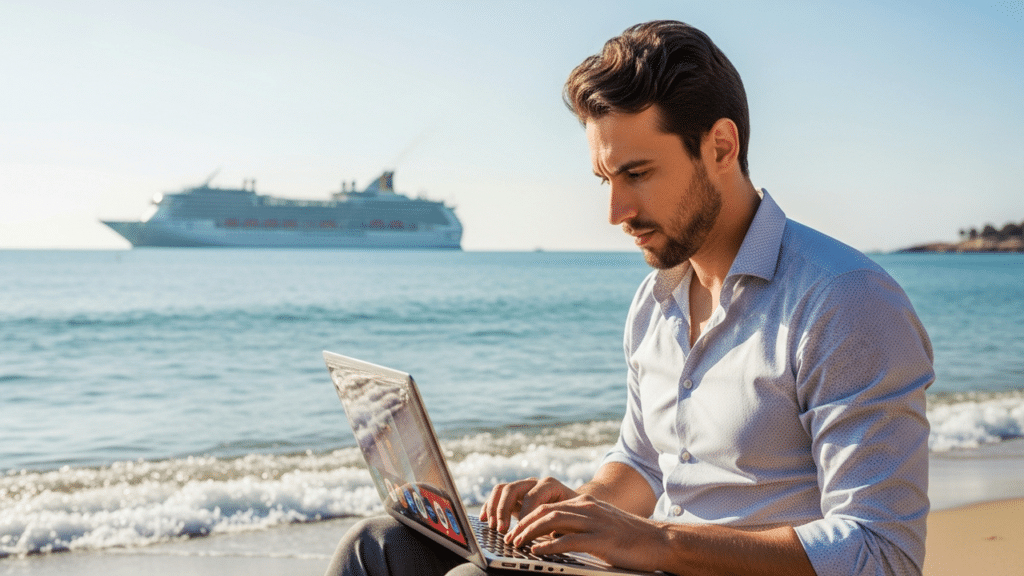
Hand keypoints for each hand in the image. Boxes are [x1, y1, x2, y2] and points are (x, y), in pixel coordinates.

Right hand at [479, 476, 579, 533]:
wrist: (573, 506)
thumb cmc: (572, 514)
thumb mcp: (567, 518)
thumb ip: (554, 523)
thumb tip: (542, 535)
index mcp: (550, 485)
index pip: (532, 497)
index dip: (525, 515)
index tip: (522, 532)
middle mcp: (534, 482)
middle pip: (512, 489)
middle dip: (504, 510)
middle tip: (502, 530)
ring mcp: (522, 486)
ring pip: (501, 489)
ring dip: (493, 508)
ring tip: (492, 526)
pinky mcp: (513, 495)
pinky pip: (496, 495)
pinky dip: (488, 506)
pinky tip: (483, 519)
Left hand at [504, 494, 668, 572]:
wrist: (659, 541)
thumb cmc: (629, 538)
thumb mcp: (600, 525)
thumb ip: (578, 526)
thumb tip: (551, 537)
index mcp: (586, 503)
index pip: (548, 505)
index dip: (528, 516)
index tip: (514, 528)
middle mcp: (588, 508)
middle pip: (546, 511)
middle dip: (523, 524)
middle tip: (509, 537)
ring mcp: (595, 522)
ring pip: (553, 521)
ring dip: (530, 533)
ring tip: (517, 543)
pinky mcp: (602, 539)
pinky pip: (569, 540)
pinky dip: (549, 546)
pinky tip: (538, 552)